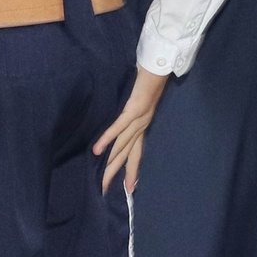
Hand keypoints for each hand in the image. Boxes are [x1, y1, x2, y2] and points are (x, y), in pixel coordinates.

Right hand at [92, 65, 170, 192]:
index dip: (132, 171)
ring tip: (102, 181)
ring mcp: (138, 119)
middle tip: (105, 192)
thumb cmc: (147, 78)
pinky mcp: (134, 109)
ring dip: (111, 164)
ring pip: (122, 147)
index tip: (128, 189)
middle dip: (116, 174)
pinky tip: (97, 151)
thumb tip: (118, 117)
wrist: (159, 64)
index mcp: (143, 126)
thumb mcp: (138, 99)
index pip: (136, 153)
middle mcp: (142, 126)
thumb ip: (129, 110)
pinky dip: (107, 139)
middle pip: (127, 156)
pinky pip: (118, 127)